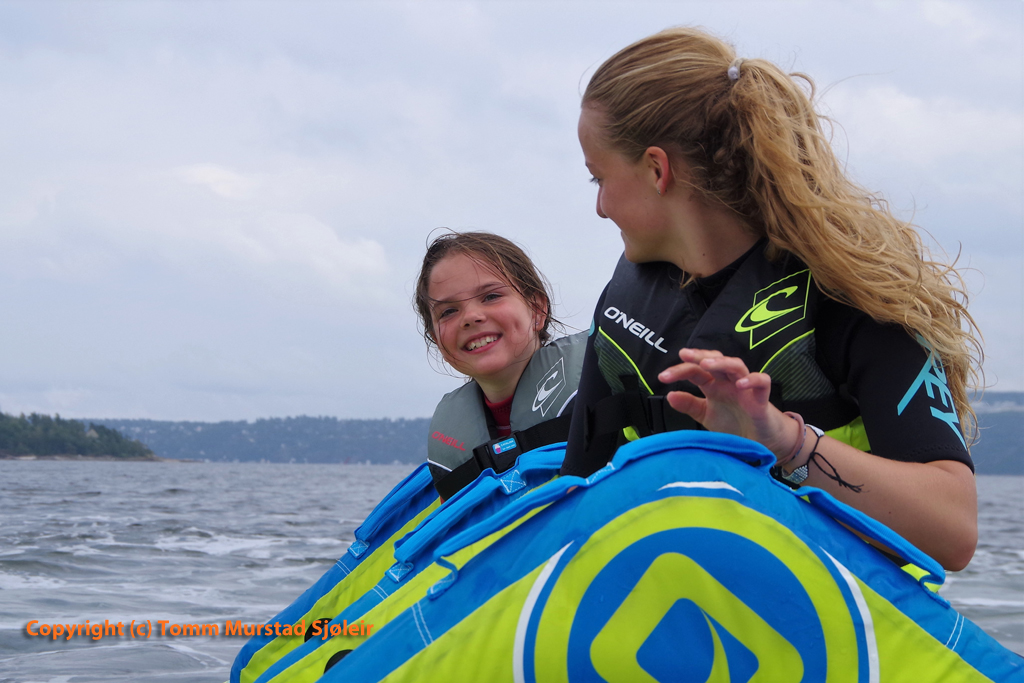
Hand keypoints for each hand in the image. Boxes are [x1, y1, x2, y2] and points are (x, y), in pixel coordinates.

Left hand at [658, 348, 796, 458]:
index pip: (695, 371)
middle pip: (715, 361)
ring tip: (707, 364)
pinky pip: (762, 382)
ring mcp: (745, 388)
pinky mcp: (761, 399)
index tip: (663, 377)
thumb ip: (688, 405)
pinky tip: (740, 384)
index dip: (679, 371)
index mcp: (713, 385)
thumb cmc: (734, 423)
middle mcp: (728, 383)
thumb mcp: (705, 415)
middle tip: (684, 355)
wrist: (759, 442)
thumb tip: (669, 395)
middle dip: (699, 355)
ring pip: (736, 366)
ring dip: (722, 362)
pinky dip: (753, 379)